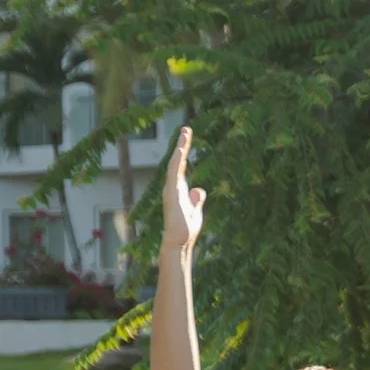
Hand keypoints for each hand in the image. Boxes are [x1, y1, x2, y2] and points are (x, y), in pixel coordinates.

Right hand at [162, 126, 204, 256]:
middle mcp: (173, 186)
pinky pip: (173, 174)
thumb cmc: (186, 228)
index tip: (187, 137)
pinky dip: (176, 161)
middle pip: (177, 161)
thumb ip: (196, 198)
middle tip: (187, 128)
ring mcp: (171, 189)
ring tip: (186, 133)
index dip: (184, 152)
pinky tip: (181, 150)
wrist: (180, 241)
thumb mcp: (196, 210)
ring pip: (174, 164)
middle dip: (182, 144)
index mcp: (180, 189)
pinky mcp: (172, 193)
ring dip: (180, 148)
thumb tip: (199, 188)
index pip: (181, 166)